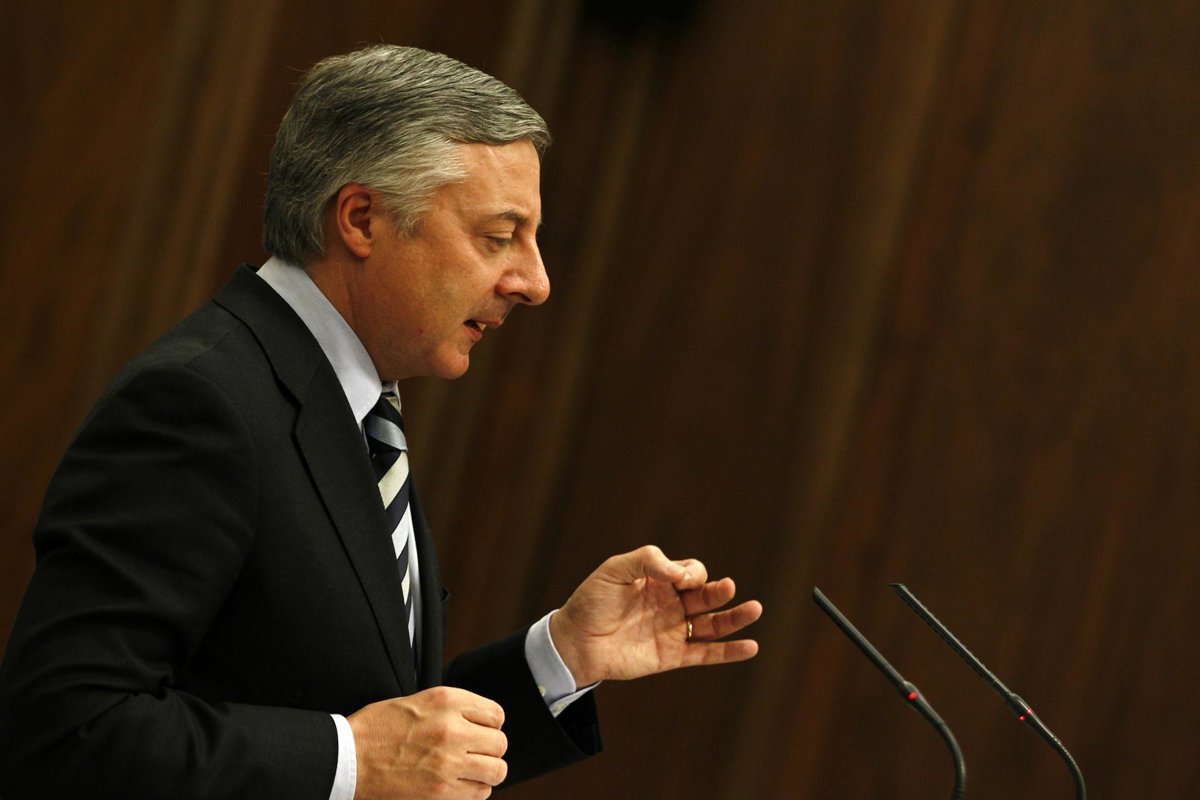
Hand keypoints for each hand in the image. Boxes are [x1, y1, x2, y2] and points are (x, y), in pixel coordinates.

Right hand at [348, 686, 506, 799]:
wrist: (349, 758)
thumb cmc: (377, 729)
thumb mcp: (417, 701)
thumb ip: (452, 709)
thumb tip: (479, 722)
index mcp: (447, 701)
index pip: (495, 714)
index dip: (490, 725)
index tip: (481, 732)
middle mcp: (452, 730)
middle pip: (500, 743)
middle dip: (490, 750)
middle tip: (476, 753)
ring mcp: (448, 762)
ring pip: (496, 770)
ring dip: (488, 771)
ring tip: (473, 771)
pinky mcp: (441, 791)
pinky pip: (480, 793)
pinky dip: (475, 790)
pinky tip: (460, 784)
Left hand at [550, 545, 761, 686]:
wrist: (574, 641)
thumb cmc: (591, 602)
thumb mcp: (614, 570)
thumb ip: (647, 560)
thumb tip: (680, 571)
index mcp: (660, 580)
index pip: (691, 571)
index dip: (692, 573)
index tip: (680, 578)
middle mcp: (671, 604)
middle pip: (707, 595)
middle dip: (719, 591)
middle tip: (727, 588)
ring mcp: (673, 630)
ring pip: (712, 624)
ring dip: (734, 618)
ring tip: (755, 609)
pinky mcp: (671, 656)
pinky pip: (705, 653)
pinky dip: (728, 652)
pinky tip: (750, 647)